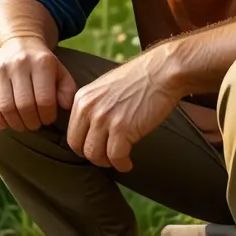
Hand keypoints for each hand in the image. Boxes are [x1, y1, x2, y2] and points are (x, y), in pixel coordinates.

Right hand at [0, 36, 76, 131]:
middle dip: (31, 122)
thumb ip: (68, 90)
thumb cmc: (42, 65)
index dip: (47, 116)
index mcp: (41, 62)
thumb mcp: (60, 72)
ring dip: (15, 123)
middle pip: (24, 105)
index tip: (48, 118)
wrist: (19, 42)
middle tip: (35, 124)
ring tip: (22, 124)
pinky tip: (5, 122)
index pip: (44, 100)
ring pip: (5, 107)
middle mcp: (19, 63)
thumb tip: (66, 106)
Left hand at [66, 54, 180, 172]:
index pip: (72, 134)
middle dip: (93, 156)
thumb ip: (93, 107)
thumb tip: (89, 131)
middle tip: (107, 156)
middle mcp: (89, 108)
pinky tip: (128, 162)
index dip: (84, 146)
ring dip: (107, 162)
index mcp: (82, 98)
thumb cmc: (138, 79)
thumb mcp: (104, 88)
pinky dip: (122, 164)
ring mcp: (105, 118)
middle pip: (79, 147)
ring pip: (95, 155)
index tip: (97, 148)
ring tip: (118, 159)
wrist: (162, 72)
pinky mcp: (122, 128)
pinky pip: (115, 157)